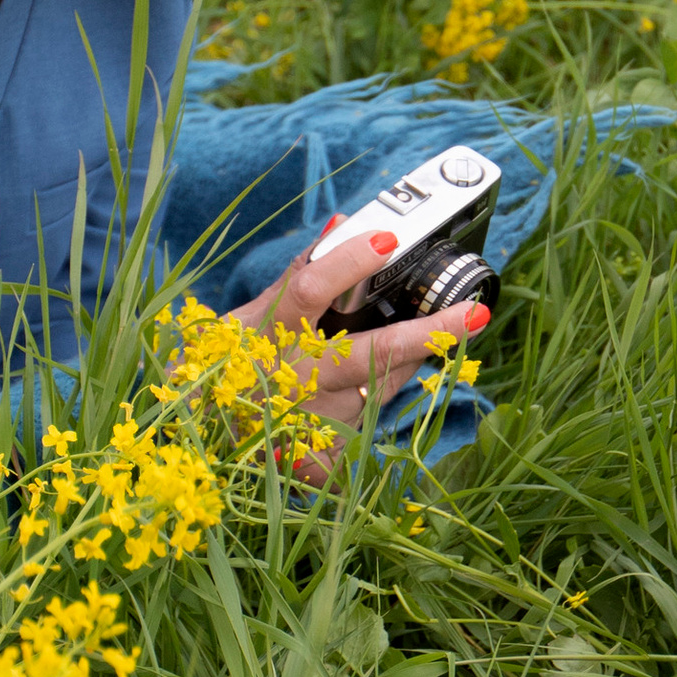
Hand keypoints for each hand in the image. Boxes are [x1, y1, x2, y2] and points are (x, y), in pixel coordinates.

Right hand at [235, 217, 490, 470]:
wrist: (202, 440)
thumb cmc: (229, 366)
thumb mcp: (245, 317)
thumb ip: (297, 273)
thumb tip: (341, 224)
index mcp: (266, 335)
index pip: (310, 288)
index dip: (349, 263)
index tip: (387, 238)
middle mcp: (294, 380)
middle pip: (370, 352)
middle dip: (428, 333)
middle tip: (474, 313)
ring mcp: (315, 420)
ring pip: (385, 383)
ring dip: (414, 355)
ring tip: (438, 326)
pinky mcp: (329, 452)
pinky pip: (377, 411)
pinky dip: (390, 384)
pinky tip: (394, 368)